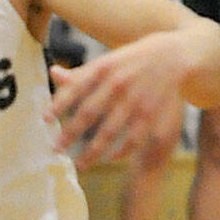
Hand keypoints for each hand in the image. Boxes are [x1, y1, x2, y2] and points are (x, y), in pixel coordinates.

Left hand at [46, 37, 184, 166]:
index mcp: (104, 67)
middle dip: (70, 133)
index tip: (44, 119)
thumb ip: (81, 73)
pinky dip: (120, 151)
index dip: (59, 103)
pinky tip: (108, 159)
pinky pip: (133, 138)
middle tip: (55, 150)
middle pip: (90, 112)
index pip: (76, 87)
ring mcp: (136, 99)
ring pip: (110, 131)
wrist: (175, 55)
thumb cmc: (131, 61)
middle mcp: (119, 83)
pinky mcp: (151, 112)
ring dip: (92, 151)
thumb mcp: (107, 61)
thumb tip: (53, 73)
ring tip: (78, 165)